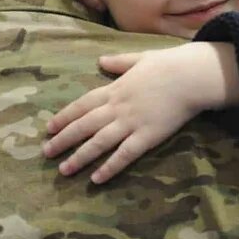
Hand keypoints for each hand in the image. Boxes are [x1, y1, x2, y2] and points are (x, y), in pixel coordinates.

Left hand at [42, 43, 238, 183]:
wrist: (192, 76)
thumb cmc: (169, 64)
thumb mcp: (140, 59)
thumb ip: (119, 62)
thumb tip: (101, 60)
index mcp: (115, 88)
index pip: (82, 105)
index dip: (64, 117)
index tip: (49, 128)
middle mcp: (117, 107)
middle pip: (84, 125)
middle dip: (63, 139)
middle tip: (46, 153)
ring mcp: (131, 123)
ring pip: (99, 143)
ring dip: (79, 157)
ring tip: (64, 170)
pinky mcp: (147, 136)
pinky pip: (124, 155)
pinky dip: (109, 167)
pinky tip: (96, 179)